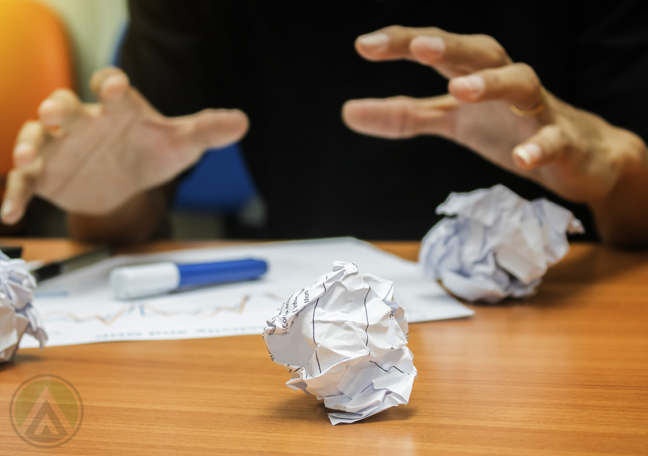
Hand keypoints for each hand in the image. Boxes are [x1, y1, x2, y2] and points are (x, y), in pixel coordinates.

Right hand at [1, 67, 247, 223]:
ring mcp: (60, 148)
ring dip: (29, 145)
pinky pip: (25, 181)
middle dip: (58, 109)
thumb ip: (206, 131)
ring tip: (28, 158)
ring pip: (37, 138)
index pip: (111, 88)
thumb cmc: (150, 154)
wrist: (126, 183)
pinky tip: (11, 212)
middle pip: (64, 107)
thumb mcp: (180, 145)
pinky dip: (15, 194)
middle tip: (54, 115)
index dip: (113, 84)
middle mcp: (84, 123)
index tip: (117, 88)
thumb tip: (241, 122)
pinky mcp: (46, 175)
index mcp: (118, 110)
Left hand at [342, 26, 643, 203]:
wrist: (578, 156)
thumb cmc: (508, 128)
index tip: (364, 45)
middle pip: (479, 52)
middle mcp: (505, 82)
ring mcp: (537, 109)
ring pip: (521, 83)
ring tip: (460, 91)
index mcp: (474, 74)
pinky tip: (521, 158)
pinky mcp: (563, 141)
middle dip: (449, 46)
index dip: (404, 43)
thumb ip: (405, 115)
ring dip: (491, 83)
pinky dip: (539, 145)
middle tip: (417, 47)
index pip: (437, 49)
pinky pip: (553, 139)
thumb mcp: (451, 121)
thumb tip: (347, 112)